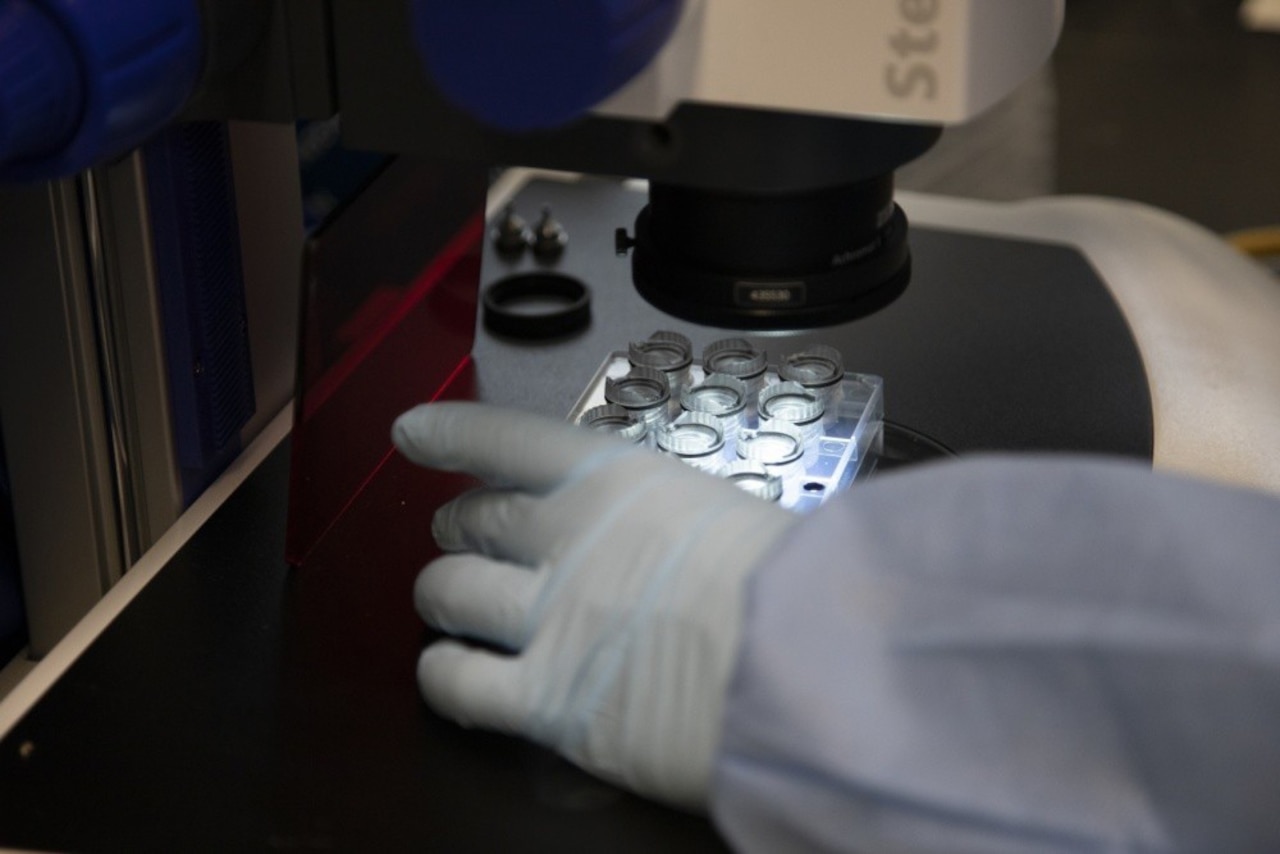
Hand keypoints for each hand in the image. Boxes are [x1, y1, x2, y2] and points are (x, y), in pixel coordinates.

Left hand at [392, 402, 795, 808]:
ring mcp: (548, 619)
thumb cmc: (798, 586)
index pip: (506, 439)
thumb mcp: (734, 512)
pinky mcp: (545, 701)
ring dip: (444, 595)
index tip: (413, 431)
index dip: (450, 433)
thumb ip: (675, 519)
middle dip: (459, 528)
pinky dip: (443, 674)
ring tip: (454, 601)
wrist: (810, 665)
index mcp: (615, 482)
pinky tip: (450, 670)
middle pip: (470, 521)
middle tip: (466, 538)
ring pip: (447, 594)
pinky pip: (456, 684)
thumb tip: (678, 535)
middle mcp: (565, 540)